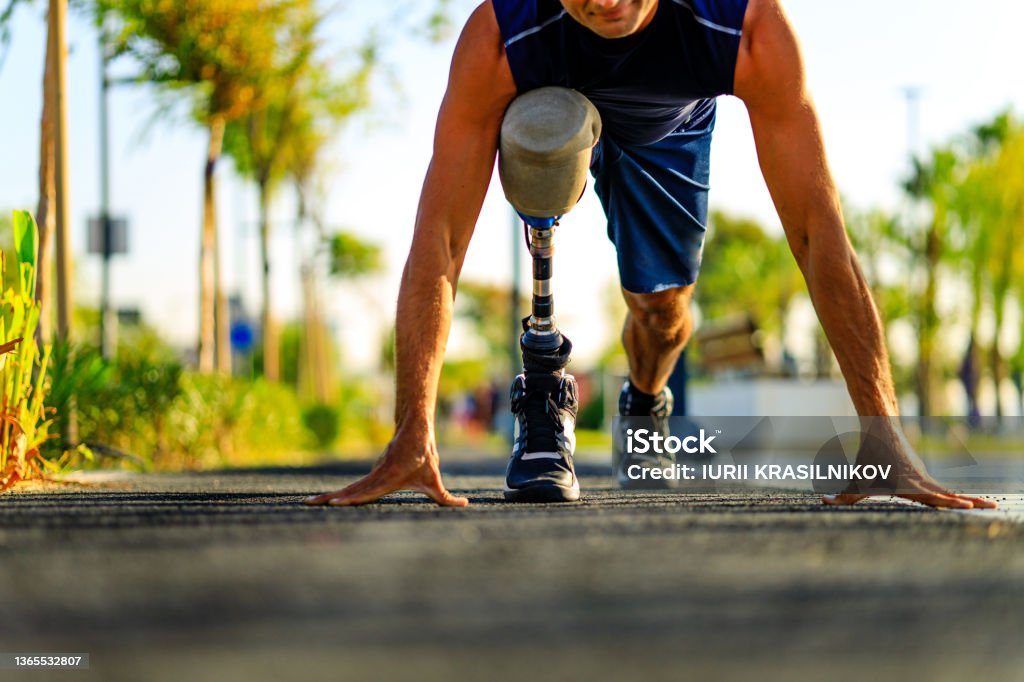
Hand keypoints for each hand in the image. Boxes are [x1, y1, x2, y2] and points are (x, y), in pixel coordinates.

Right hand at [303, 426, 468, 507]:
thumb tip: (464, 505)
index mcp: (389, 478)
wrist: (413, 430)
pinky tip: (324, 501)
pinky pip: (352, 487)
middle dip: (329, 499)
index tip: (335, 503)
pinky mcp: (370, 474)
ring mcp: (371, 474)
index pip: (367, 491)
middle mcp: (376, 476)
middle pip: (350, 490)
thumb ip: (446, 496)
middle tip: (307, 505)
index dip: (351, 499)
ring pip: (348, 488)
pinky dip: (337, 494)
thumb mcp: (435, 478)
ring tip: (307, 504)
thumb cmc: (424, 456)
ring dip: (328, 497)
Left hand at [822, 421, 996, 509]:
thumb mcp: (855, 481)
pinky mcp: (927, 479)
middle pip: (947, 495)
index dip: (945, 500)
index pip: (931, 495)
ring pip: (951, 493)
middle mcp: (922, 482)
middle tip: (989, 508)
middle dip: (967, 503)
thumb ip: (842, 496)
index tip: (962, 503)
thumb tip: (823, 503)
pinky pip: (946, 491)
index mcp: (909, 484)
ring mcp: (927, 480)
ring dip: (971, 501)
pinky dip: (962, 498)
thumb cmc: (868, 459)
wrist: (882, 432)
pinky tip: (977, 504)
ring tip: (994, 508)